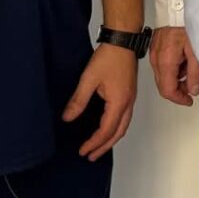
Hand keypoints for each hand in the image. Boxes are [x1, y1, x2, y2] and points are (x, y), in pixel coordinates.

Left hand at [62, 44, 137, 159]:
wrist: (123, 41)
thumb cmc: (109, 57)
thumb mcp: (89, 79)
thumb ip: (78, 100)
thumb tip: (68, 117)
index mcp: (119, 102)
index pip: (106, 130)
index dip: (94, 143)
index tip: (83, 150)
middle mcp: (127, 103)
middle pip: (118, 133)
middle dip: (104, 147)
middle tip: (91, 156)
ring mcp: (130, 99)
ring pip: (123, 126)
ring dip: (111, 139)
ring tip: (99, 147)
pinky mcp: (129, 94)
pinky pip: (124, 118)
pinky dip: (116, 128)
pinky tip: (107, 128)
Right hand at [149, 26, 198, 106]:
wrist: (177, 6)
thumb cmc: (187, 23)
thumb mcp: (197, 52)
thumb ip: (195, 74)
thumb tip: (193, 89)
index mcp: (165, 62)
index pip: (168, 91)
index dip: (179, 99)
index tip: (188, 100)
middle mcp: (156, 59)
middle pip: (164, 84)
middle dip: (178, 89)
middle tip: (192, 87)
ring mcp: (154, 53)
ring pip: (163, 74)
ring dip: (177, 77)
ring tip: (191, 68)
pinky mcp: (156, 47)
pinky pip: (163, 64)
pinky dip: (173, 67)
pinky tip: (184, 59)